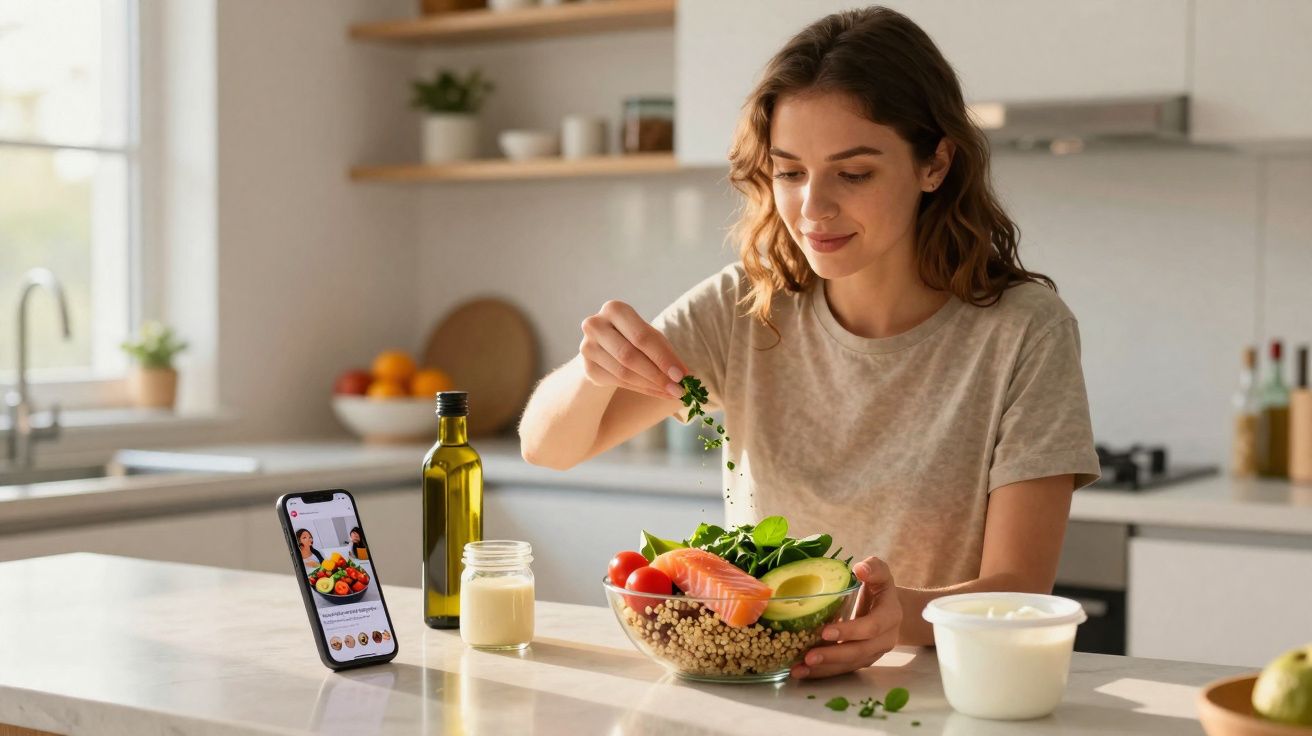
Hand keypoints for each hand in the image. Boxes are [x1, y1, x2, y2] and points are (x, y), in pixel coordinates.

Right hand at [579, 300, 686, 399]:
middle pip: (629, 356)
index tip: (681, 375)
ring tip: (671, 393)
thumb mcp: (650, 337)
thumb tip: (684, 375)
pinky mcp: (588, 367)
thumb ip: (665, 352)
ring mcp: (587, 347)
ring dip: (650, 385)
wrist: (604, 346)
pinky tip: (656, 392)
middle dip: (657, 375)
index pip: (642, 337)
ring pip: (623, 372)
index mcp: (614, 309)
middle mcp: (596, 325)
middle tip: (678, 389)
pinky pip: (617, 382)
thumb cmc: (632, 337)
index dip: (662, 358)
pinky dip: (640, 389)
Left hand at [791, 556, 901, 678]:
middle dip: (833, 656)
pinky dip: (823, 672)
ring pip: (849, 665)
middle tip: (807, 657)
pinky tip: (802, 672)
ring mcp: (873, 653)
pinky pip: (843, 669)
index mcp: (890, 616)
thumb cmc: (879, 586)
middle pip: (859, 652)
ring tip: (799, 670)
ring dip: (824, 669)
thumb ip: (874, 568)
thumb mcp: (880, 572)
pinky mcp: (861, 661)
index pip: (871, 627)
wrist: (888, 607)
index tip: (825, 632)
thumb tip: (860, 569)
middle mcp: (885, 639)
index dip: (850, 631)